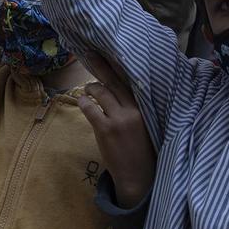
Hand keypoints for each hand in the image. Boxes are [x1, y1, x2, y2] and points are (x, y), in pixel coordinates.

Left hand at [75, 54, 152, 207]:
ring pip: (101, 92)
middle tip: (91, 55)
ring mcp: (119, 119)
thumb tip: (120, 90)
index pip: (131, 81)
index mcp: (146, 108)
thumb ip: (136, 108)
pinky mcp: (106, 129)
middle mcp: (134, 109)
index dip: (119, 66)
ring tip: (88, 89)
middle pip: (115, 81)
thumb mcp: (146, 125)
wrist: (139, 176)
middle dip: (101, 67)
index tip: (110, 52)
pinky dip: (83, 102)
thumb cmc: (143, 150)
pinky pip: (90, 108)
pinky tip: (82, 101)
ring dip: (91, 88)